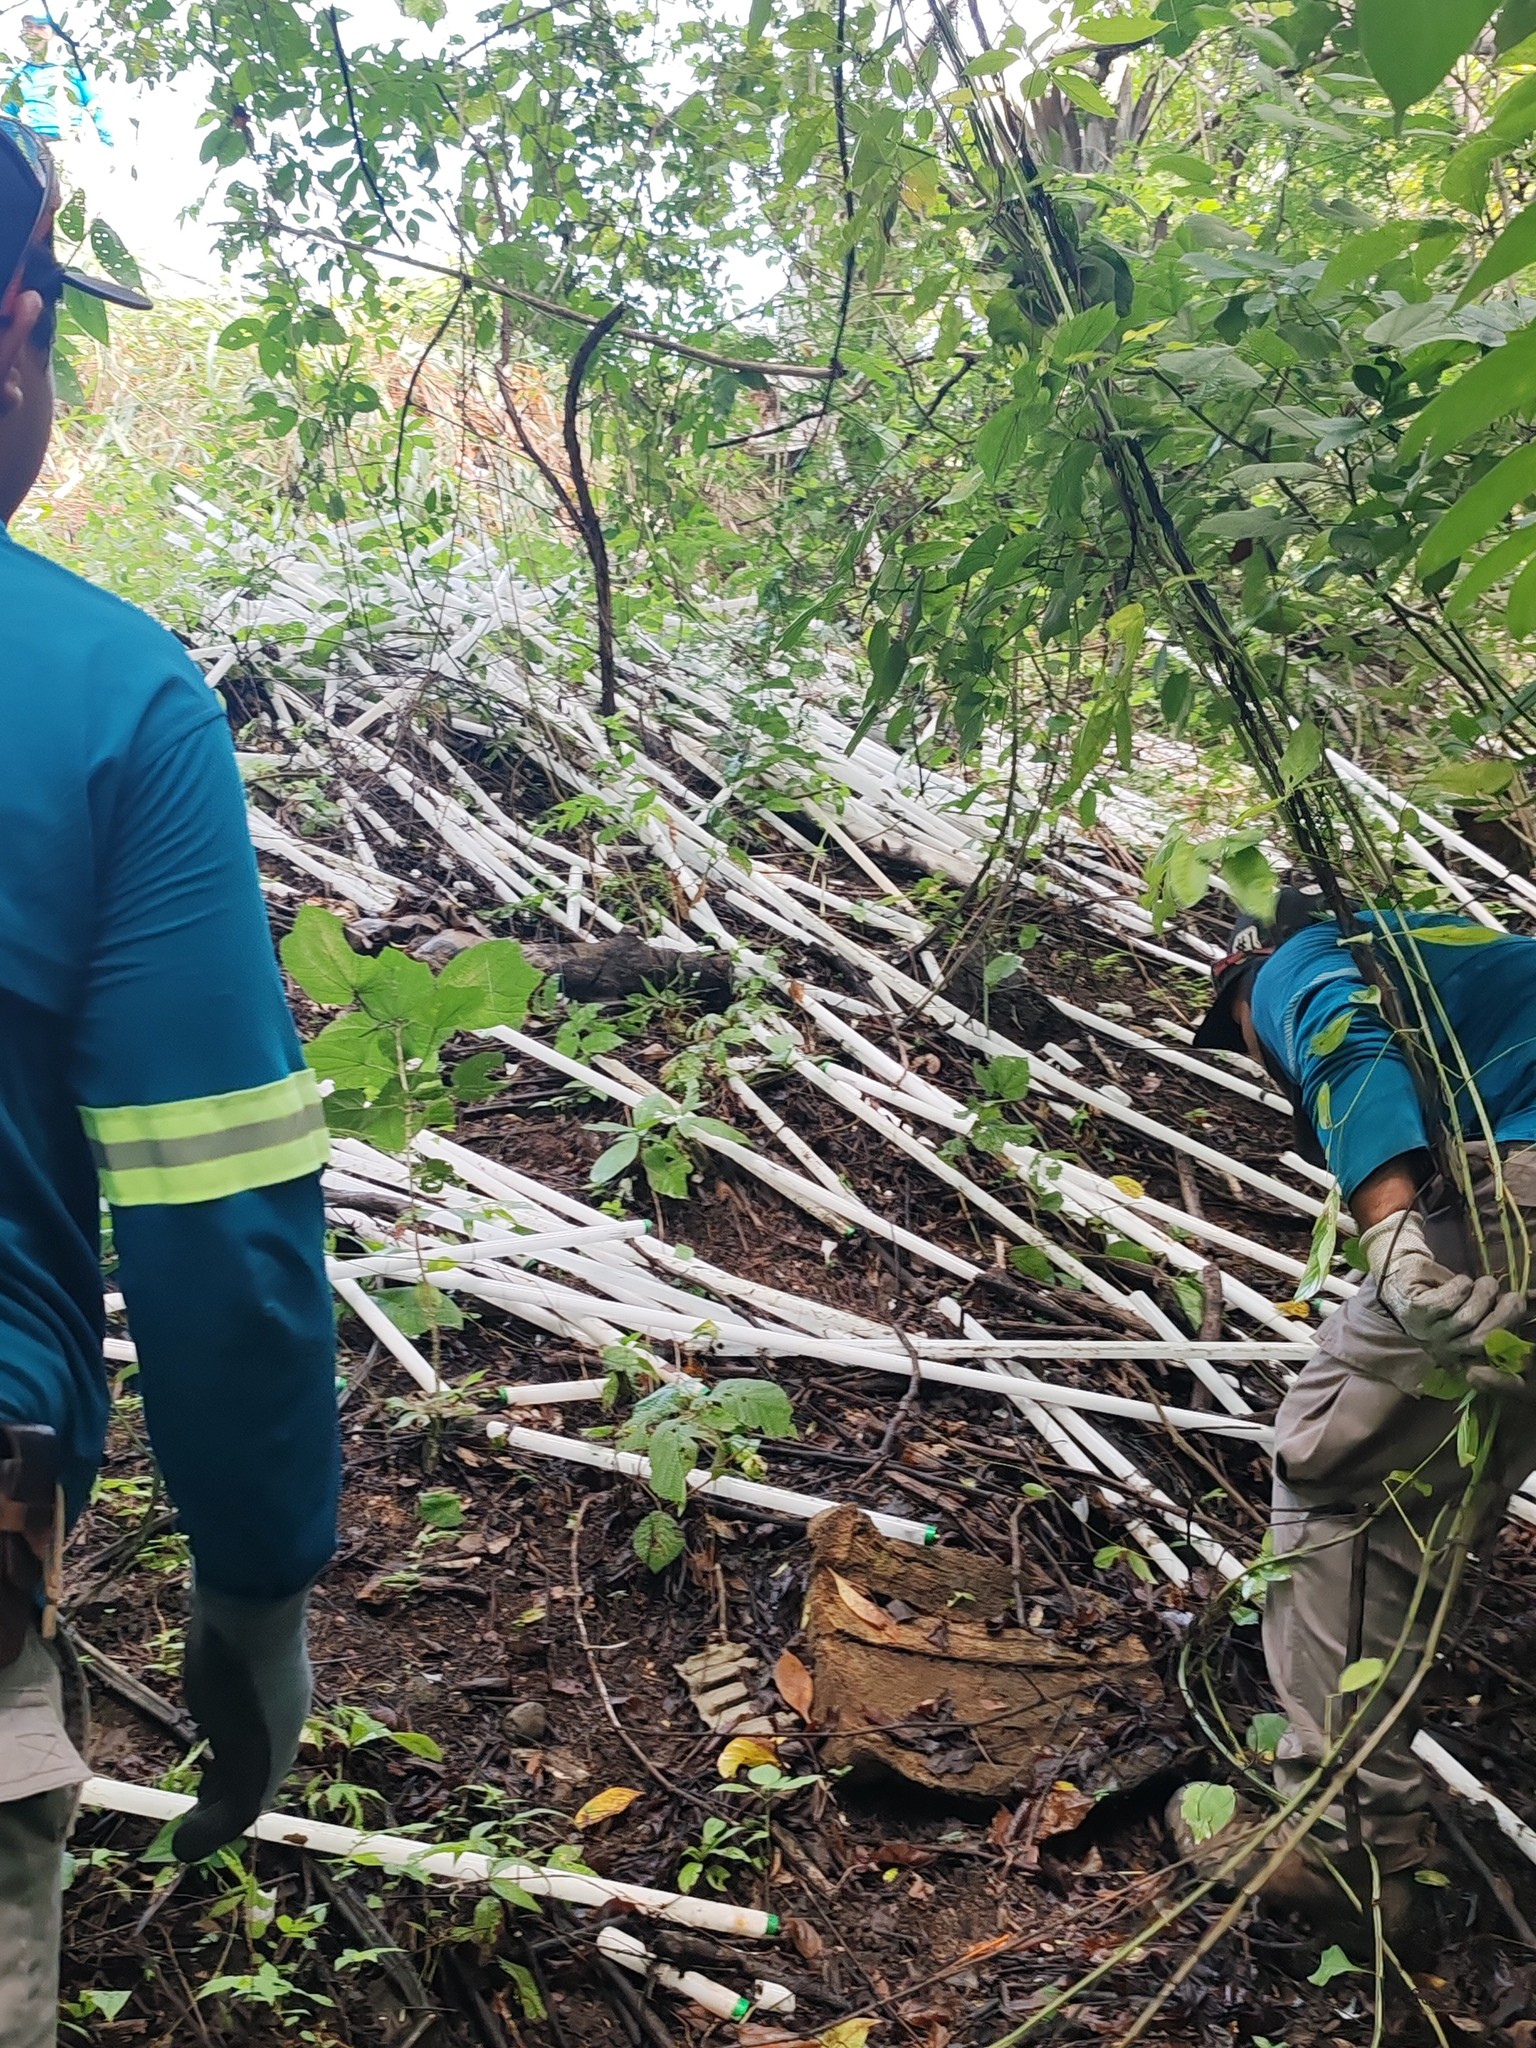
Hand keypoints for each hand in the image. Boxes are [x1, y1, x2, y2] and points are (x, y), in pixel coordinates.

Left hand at [173, 1585, 311, 1862]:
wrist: (249, 1602)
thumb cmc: (245, 1683)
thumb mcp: (241, 1758)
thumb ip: (227, 1812)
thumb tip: (184, 1855)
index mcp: (283, 1744)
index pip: (257, 1799)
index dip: (225, 1823)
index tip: (191, 1835)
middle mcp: (281, 1717)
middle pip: (255, 1768)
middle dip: (225, 1794)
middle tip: (194, 1808)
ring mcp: (267, 1684)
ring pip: (246, 1734)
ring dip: (223, 1759)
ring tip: (201, 1767)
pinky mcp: (246, 1659)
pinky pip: (235, 1703)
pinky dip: (220, 1722)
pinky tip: (203, 1714)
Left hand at [1360, 1208, 1526, 1367]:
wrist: (1402, 1273)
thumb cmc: (1443, 1293)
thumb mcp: (1472, 1308)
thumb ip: (1494, 1314)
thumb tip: (1523, 1305)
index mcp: (1457, 1353)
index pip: (1486, 1363)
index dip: (1505, 1351)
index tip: (1519, 1320)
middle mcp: (1440, 1348)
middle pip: (1481, 1340)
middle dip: (1503, 1315)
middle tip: (1512, 1295)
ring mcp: (1425, 1330)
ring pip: (1466, 1318)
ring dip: (1482, 1295)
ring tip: (1484, 1283)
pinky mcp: (1414, 1309)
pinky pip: (1448, 1300)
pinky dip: (1461, 1286)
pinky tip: (1460, 1281)